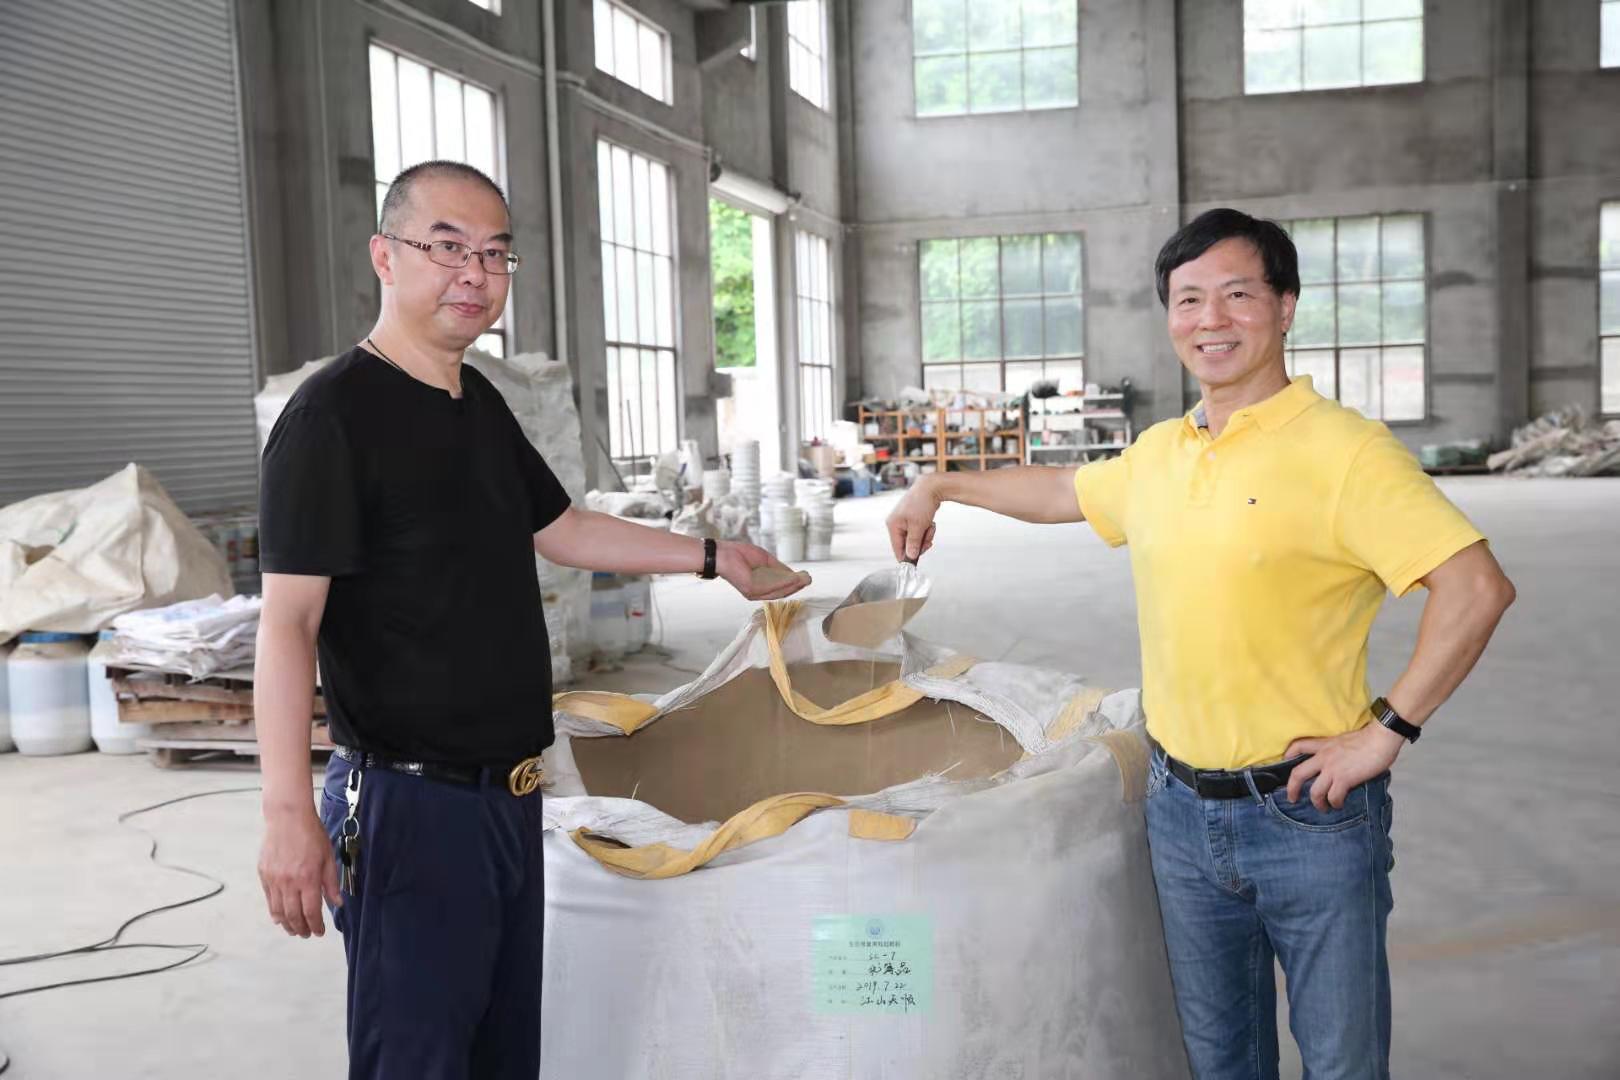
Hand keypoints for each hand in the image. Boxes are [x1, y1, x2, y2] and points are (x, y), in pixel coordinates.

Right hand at [258, 805, 340, 937]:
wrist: (287, 817)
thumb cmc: (311, 834)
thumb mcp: (328, 857)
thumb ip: (331, 883)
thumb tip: (337, 903)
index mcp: (308, 878)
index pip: (311, 912)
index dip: (315, 926)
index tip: (319, 932)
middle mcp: (289, 882)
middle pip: (293, 916)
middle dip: (301, 929)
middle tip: (307, 934)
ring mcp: (274, 879)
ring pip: (278, 912)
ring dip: (287, 924)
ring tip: (294, 929)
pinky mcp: (264, 874)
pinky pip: (269, 900)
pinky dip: (274, 912)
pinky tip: (280, 916)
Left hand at [715, 541, 810, 600]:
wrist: (723, 554)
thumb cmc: (740, 554)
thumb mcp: (764, 559)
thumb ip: (778, 567)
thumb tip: (793, 574)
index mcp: (759, 586)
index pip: (779, 588)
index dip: (793, 584)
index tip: (805, 578)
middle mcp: (757, 592)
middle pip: (781, 592)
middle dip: (796, 586)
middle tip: (808, 579)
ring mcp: (754, 592)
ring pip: (778, 591)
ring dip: (793, 585)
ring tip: (805, 579)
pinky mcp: (751, 589)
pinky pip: (772, 587)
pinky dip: (785, 583)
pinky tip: (794, 578)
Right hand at [885, 477, 939, 562]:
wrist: (932, 487)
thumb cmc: (922, 503)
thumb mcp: (918, 526)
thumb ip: (913, 543)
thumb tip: (910, 557)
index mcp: (893, 525)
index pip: (897, 548)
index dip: (907, 557)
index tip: (917, 561)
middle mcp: (896, 524)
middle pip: (907, 544)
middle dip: (920, 543)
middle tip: (928, 539)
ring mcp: (904, 521)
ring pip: (915, 539)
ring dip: (925, 536)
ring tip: (930, 527)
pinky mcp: (912, 519)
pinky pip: (919, 532)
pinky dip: (926, 530)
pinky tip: (930, 523)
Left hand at [1283, 722, 1405, 808]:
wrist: (1380, 738)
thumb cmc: (1369, 737)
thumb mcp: (1344, 740)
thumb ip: (1337, 751)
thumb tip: (1341, 763)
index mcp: (1324, 745)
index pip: (1299, 745)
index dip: (1288, 754)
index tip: (1285, 761)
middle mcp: (1323, 757)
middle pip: (1298, 774)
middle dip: (1292, 789)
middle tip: (1292, 798)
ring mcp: (1332, 769)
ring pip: (1315, 791)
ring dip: (1317, 803)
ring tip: (1322, 808)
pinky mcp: (1344, 778)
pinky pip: (1333, 796)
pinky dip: (1335, 803)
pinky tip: (1339, 804)